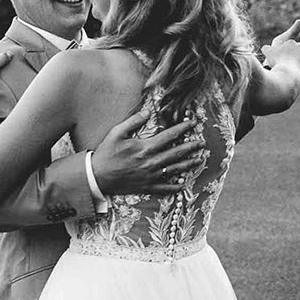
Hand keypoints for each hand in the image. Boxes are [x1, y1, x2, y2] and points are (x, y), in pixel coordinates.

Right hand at [87, 105, 203, 196]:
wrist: (97, 177)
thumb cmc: (106, 153)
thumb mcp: (116, 133)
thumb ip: (133, 121)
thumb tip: (148, 112)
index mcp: (145, 147)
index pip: (170, 136)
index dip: (183, 128)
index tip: (193, 123)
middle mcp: (151, 162)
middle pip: (177, 153)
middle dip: (191, 147)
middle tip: (201, 143)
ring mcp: (151, 176)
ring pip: (175, 170)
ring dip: (188, 164)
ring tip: (198, 160)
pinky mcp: (147, 187)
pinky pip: (165, 188)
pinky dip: (175, 187)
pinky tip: (183, 184)